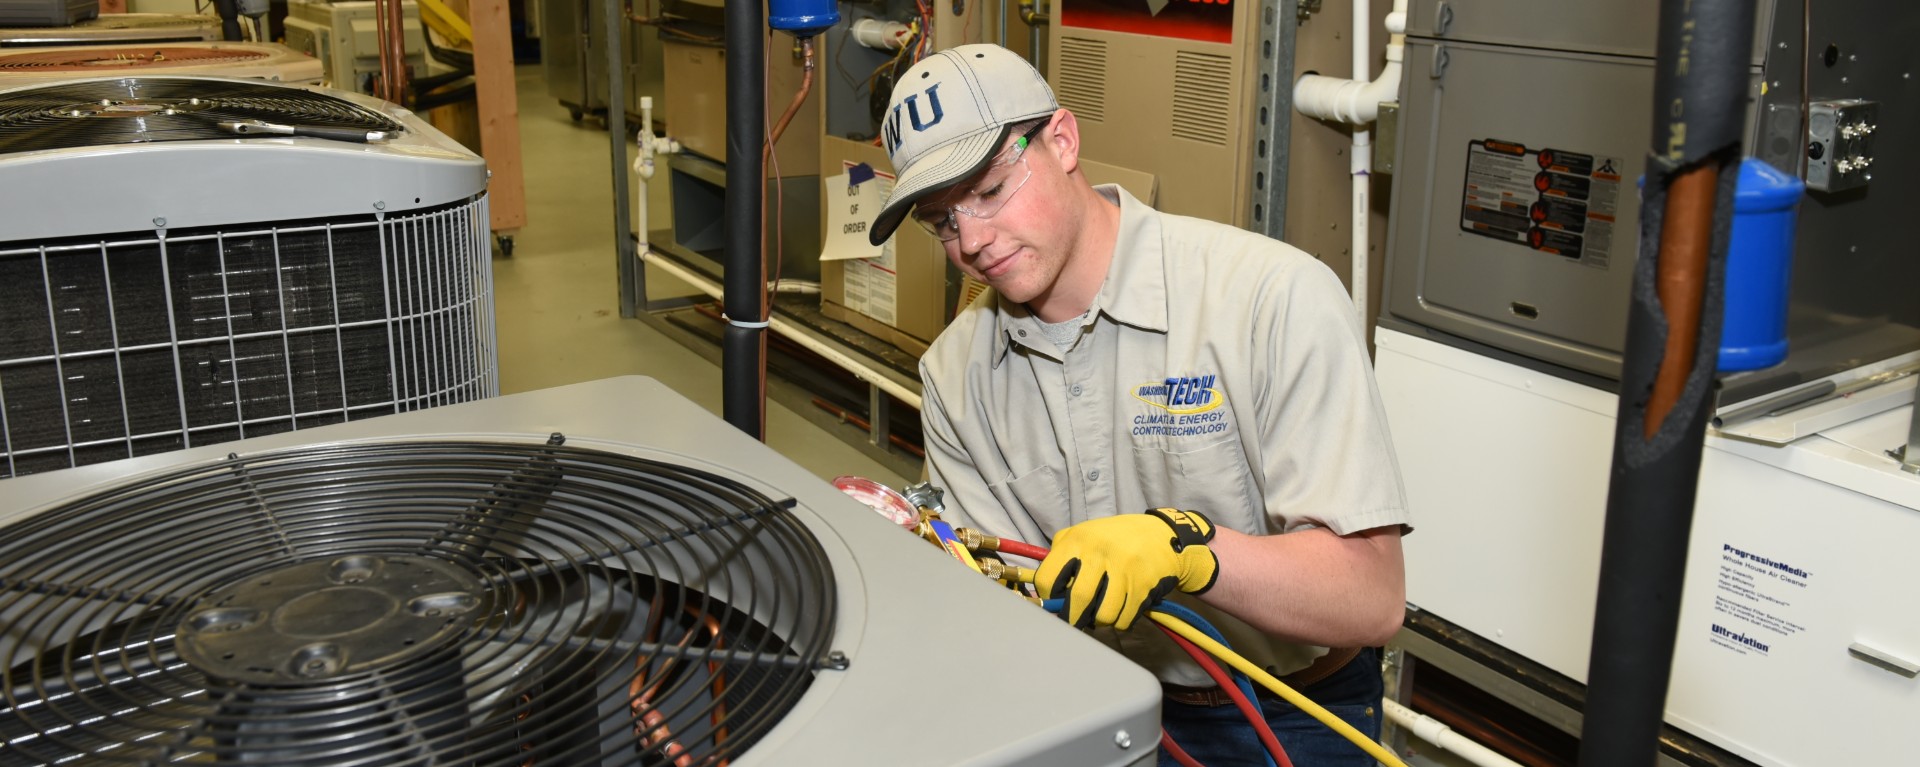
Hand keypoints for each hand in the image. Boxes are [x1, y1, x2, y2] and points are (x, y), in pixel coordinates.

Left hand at [1035, 508, 1219, 629]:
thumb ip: (1062, 555)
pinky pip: (1124, 619)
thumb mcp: (1085, 533)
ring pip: (1103, 616)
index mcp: (1078, 539)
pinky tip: (1121, 608)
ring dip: (1100, 621)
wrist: (1163, 534)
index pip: (1047, 578)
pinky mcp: (1143, 585)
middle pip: (1077, 601)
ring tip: (1102, 612)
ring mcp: (1124, 569)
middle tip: (1073, 622)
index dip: (1047, 597)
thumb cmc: (1116, 538)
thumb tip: (1044, 592)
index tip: (1054, 602)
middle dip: (1072, 618)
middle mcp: (1100, 552)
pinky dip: (1120, 621)